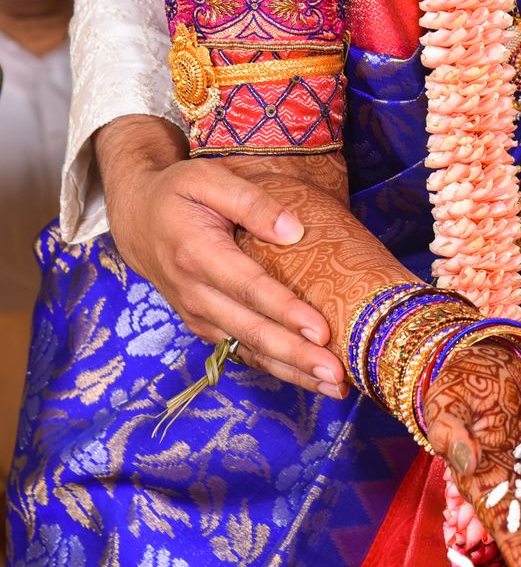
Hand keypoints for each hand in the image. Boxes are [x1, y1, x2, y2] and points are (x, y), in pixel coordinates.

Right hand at [97, 114, 344, 393]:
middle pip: (251, 330)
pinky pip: (241, 350)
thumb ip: (251, 201)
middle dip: (296, 355)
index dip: (285, 311)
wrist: (138, 218)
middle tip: (337, 374)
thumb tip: (293, 230)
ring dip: (292, 371)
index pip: (248, 288)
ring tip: (334, 387)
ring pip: (248, 349)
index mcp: (196, 253)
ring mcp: (198, 314)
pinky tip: (308, 378)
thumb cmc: (179, 192)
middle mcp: (195, 293)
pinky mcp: (205, 325)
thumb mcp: (208, 178)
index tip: (321, 330)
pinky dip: (275, 367)